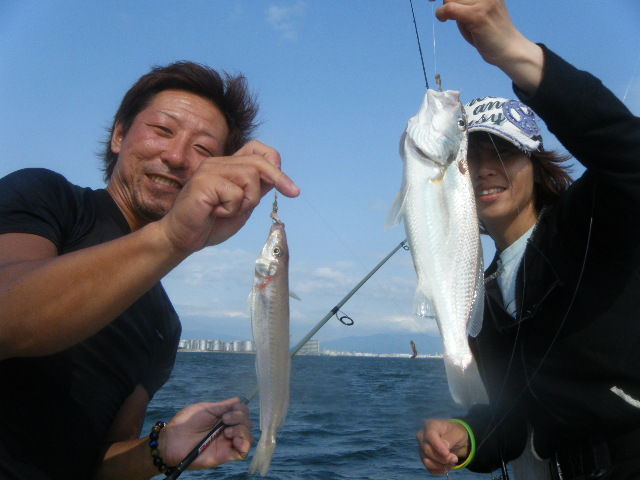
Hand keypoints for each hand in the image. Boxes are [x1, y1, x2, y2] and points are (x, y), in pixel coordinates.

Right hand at [159, 140, 299, 251]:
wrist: (183, 238)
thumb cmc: (211, 223)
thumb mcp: (242, 205)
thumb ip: (256, 190)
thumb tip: (278, 178)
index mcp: (227, 166)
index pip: (256, 149)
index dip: (274, 161)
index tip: (288, 185)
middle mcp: (218, 163)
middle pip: (258, 162)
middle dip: (279, 178)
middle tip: (293, 193)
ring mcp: (209, 170)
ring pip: (249, 177)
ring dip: (247, 201)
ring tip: (228, 210)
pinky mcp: (203, 182)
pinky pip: (235, 193)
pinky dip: (231, 209)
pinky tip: (215, 212)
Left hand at [160, 398, 251, 469]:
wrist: (172, 441)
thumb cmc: (185, 423)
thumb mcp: (204, 409)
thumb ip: (222, 406)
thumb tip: (238, 400)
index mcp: (223, 417)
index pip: (242, 412)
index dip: (240, 410)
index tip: (227, 412)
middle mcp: (228, 429)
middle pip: (247, 423)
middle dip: (240, 418)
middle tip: (225, 420)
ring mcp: (228, 442)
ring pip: (249, 437)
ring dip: (242, 431)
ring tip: (227, 432)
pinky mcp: (226, 455)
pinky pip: (244, 452)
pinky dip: (245, 444)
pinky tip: (235, 440)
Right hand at [416, 418, 469, 474]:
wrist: (455, 439)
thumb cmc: (455, 433)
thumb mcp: (457, 433)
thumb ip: (450, 439)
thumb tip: (444, 447)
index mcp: (430, 425)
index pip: (430, 436)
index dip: (438, 446)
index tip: (447, 454)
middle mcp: (422, 436)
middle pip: (427, 450)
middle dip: (442, 458)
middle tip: (455, 459)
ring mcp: (421, 448)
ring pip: (427, 461)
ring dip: (442, 465)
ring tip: (452, 461)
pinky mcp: (424, 458)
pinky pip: (430, 468)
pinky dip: (440, 470)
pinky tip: (447, 465)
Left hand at [435, 0, 542, 92]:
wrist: (509, 49)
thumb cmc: (491, 33)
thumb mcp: (479, 11)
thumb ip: (465, 3)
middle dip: (447, 1)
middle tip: (446, 12)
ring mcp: (484, 2)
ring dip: (447, 9)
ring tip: (454, 20)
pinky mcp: (478, 16)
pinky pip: (450, 9)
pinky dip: (442, 13)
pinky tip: (443, 19)